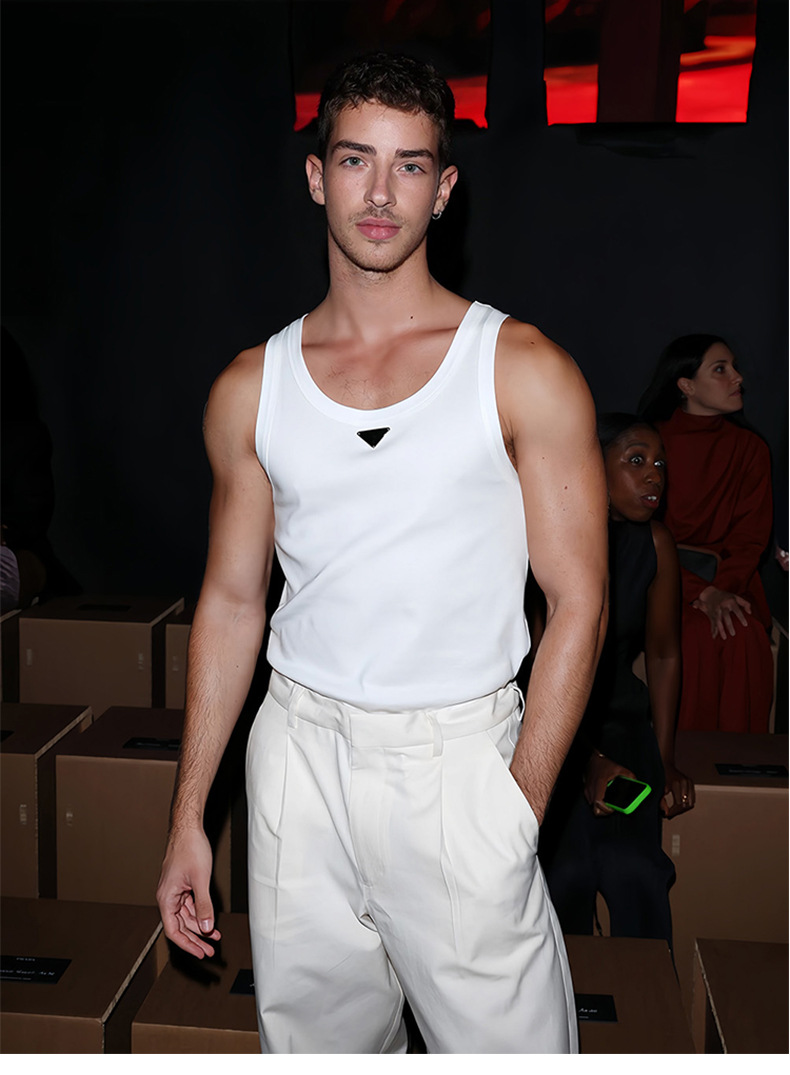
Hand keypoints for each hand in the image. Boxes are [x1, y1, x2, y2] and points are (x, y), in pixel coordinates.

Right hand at [156, 826, 220, 957]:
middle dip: (196, 939)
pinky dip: (200, 912)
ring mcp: (175, 891)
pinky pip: (189, 905)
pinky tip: (210, 919)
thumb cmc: (190, 848)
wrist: (188, 828)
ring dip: (200, 926)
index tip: (200, 953)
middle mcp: (168, 897)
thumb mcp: (201, 879)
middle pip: (180, 926)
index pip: (173, 930)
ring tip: (215, 937)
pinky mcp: (182, 884)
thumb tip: (206, 927)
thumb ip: (203, 905)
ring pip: (186, 916)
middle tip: (210, 951)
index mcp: (166, 898)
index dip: (187, 944)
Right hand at [584, 752, 636, 817]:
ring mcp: (587, 791)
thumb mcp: (617, 768)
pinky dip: (597, 803)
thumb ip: (628, 775)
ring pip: (593, 807)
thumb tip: (635, 781)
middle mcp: (591, 789)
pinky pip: (591, 802)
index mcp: (599, 784)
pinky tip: (603, 798)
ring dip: (601, 807)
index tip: (613, 808)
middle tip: (612, 807)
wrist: (590, 759)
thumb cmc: (602, 763)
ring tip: (608, 803)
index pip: (599, 803)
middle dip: (605, 811)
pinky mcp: (586, 791)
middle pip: (595, 810)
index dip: (607, 809)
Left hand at [661, 764, 694, 817]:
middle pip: (686, 804)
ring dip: (683, 809)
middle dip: (678, 811)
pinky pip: (693, 798)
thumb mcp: (660, 789)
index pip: (678, 803)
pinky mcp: (691, 783)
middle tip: (670, 814)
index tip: (667, 814)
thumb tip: (666, 813)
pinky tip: (680, 806)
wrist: (666, 765)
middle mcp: (684, 783)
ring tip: (675, 811)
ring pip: (691, 802)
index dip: (672, 810)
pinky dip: (687, 803)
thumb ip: (662, 801)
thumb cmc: (662, 777)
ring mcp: (689, 783)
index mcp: (676, 784)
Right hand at [693, 586, 750, 639]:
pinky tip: (714, 637)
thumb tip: (750, 612)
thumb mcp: (736, 597)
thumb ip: (745, 604)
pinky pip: (712, 623)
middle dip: (729, 625)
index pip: (737, 610)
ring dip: (720, 629)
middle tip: (733, 634)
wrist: (710, 593)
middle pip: (725, 616)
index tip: (745, 625)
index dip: (741, 617)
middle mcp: (722, 606)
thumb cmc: (726, 596)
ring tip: (725, 638)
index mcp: (730, 602)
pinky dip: (713, 630)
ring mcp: (716, 611)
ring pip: (718, 621)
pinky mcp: (711, 614)